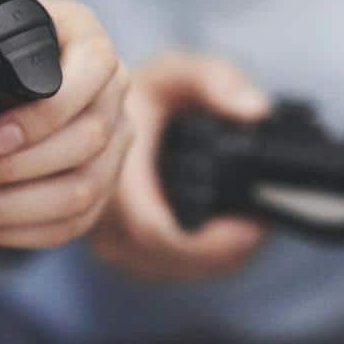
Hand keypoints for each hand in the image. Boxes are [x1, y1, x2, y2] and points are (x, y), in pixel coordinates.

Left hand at [0, 0, 132, 247]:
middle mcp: (108, 90)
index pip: (95, 71)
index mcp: (82, 36)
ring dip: (7, 205)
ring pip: (80, 192)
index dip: (47, 114)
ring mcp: (107, 145)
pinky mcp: (93, 191)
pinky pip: (68, 226)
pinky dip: (13, 231)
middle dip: (11, 169)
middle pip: (88, 141)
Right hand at [88, 51, 269, 280]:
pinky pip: (159, 269)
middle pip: (169, 260)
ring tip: (244, 224)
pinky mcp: (114, 251)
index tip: (251, 225)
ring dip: (212, 257)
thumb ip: (216, 81)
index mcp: (111, 176)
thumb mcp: (174, 73)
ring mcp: (103, 239)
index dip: (209, 241)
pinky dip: (195, 258)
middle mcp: (98, 216)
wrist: (84, 113)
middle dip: (224, 249)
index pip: (155, 232)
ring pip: (167, 270)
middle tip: (259, 222)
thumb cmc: (133, 94)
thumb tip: (256, 110)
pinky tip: (218, 234)